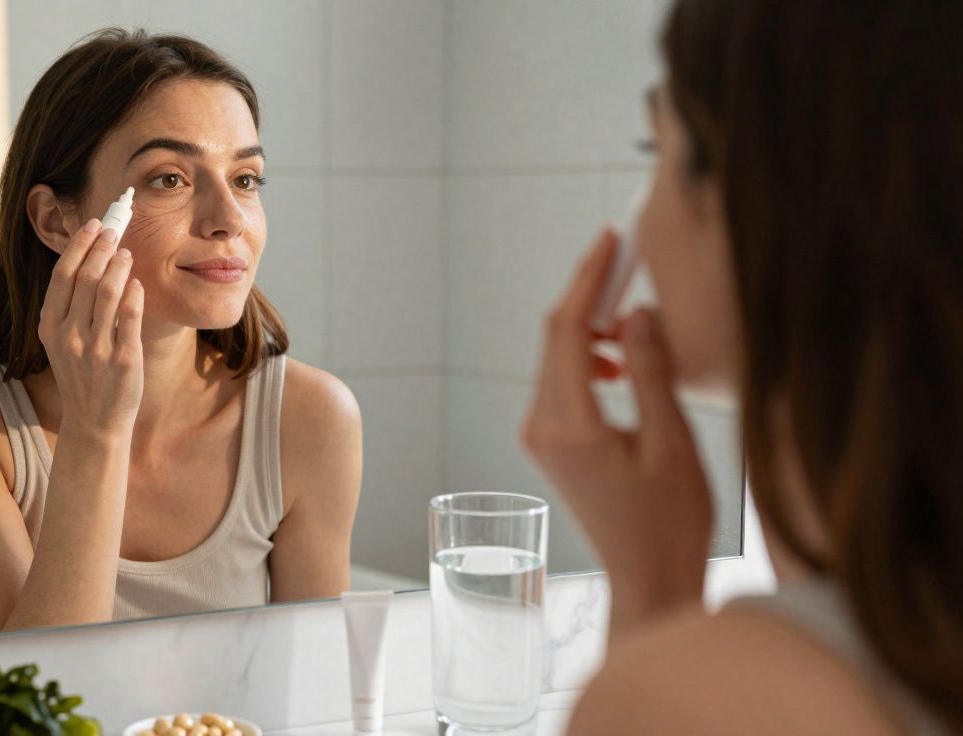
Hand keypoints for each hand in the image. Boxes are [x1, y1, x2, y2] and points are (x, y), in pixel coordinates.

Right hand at [38, 220, 144, 438]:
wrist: (93, 422)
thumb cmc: (81, 375)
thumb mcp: (62, 341)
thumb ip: (69, 306)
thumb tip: (88, 259)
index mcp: (50, 328)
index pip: (62, 275)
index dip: (79, 245)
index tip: (94, 226)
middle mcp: (69, 336)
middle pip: (86, 277)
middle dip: (102, 247)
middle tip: (115, 231)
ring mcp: (97, 349)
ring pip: (109, 291)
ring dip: (120, 265)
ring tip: (127, 254)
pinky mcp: (123, 359)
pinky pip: (131, 315)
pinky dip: (135, 293)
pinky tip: (138, 283)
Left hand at [520, 228, 712, 628]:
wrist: (648, 578)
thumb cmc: (669, 522)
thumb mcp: (671, 443)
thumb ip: (650, 373)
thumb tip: (637, 313)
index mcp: (567, 427)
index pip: (565, 331)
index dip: (588, 278)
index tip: (611, 238)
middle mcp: (541, 428)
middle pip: (554, 338)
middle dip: (590, 294)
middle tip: (629, 258)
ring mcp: (540, 436)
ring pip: (557, 357)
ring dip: (591, 328)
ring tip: (638, 320)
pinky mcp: (550, 443)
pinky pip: (562, 381)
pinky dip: (589, 358)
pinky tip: (622, 362)